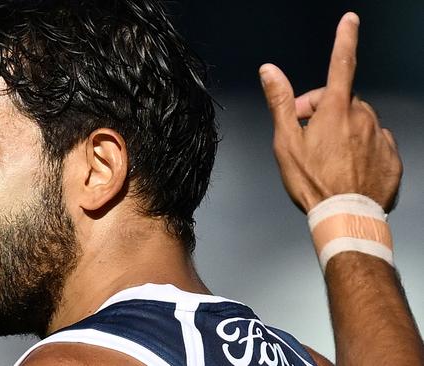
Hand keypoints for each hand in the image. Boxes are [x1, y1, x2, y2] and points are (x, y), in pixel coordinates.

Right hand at [259, 12, 401, 212]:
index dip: (344, 38)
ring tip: (327, 155)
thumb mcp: (286, 141)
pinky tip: (347, 166)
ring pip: (360, 120)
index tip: (350, 20)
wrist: (345, 216)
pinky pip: (376, 141)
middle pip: (343, 99)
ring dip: (344, 128)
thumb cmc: (312, 181)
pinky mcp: (392, 157)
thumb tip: (269, 71)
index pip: (341, 64)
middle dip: (324, 108)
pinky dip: (362, 146)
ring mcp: (380, 137)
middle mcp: (363, 117)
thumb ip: (280, 102)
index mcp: (336, 110)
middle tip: (306, 133)